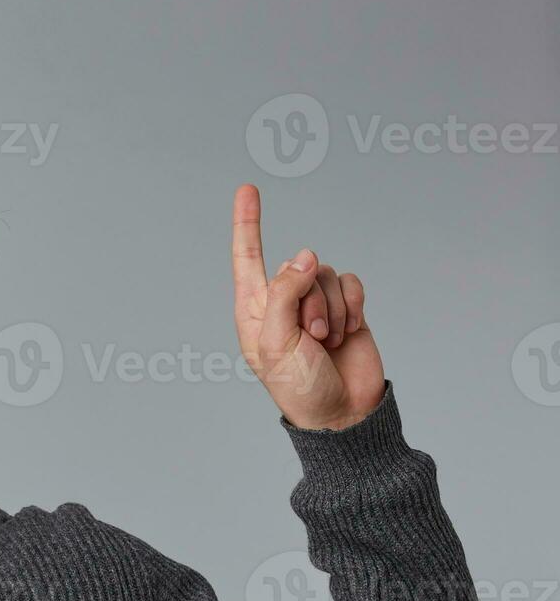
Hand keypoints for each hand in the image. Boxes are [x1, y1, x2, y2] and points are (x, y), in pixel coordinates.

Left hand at [230, 183, 385, 430]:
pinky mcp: (345, 306)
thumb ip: (284, 293)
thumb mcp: (276, 342)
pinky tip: (348, 333)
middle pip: (299, 266)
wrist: (342, 411)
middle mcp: (282, 300)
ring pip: (327, 273)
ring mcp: (315, 302)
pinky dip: (353, 306)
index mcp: (254, 308)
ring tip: (327, 341)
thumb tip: (304, 255)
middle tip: (311, 338)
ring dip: (332, 309)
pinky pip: (352, 282)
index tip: (247, 188)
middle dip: (310, 301)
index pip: (248, 256)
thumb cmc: (299, 386)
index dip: (248, 222)